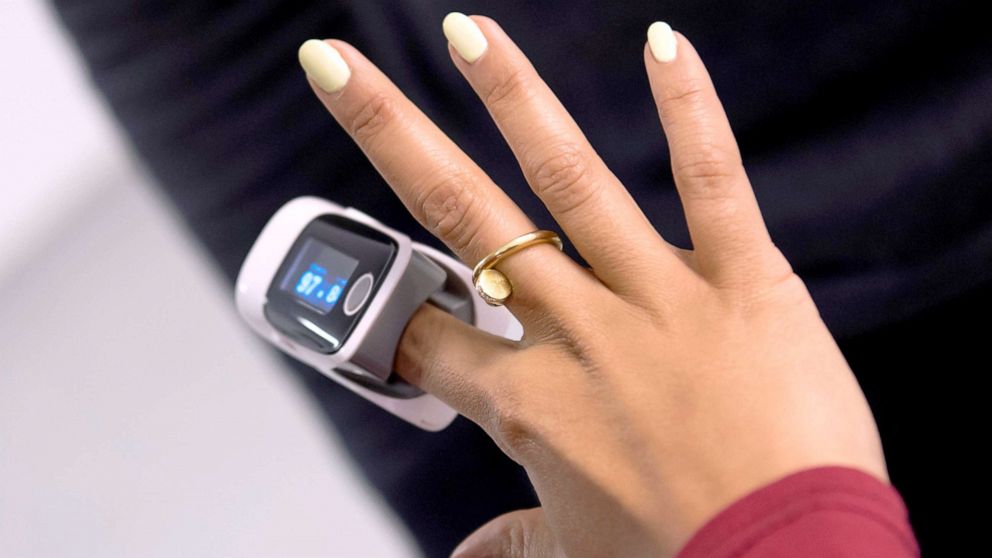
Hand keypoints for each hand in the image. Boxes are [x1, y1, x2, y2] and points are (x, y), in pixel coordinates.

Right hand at [298, 14, 887, 557]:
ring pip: (567, 180)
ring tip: (466, 30)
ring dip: (511, 95)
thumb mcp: (579, 554)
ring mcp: (656, 301)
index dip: (391, 313)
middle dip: (390, 134)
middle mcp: (575, 336)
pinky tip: (663, 42)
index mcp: (529, 405)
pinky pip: (710, 182)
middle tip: (334, 66)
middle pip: (460, 221)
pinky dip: (689, 110)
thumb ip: (516, 540)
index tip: (377, 297)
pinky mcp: (744, 282)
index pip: (428, 335)